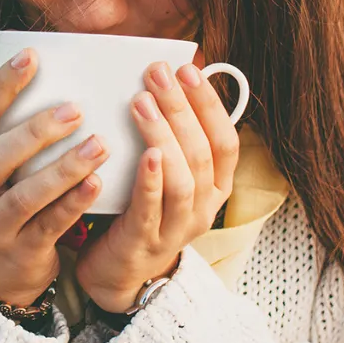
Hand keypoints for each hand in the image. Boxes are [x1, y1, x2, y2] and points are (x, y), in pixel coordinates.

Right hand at [0, 47, 111, 305]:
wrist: (0, 269)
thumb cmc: (8, 196)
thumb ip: (15, 129)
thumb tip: (59, 72)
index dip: (2, 87)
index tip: (32, 56)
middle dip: (36, 131)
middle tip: (75, 109)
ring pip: (24, 195)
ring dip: (63, 169)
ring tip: (98, 145)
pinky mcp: (18, 251)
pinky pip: (48, 225)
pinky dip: (73, 204)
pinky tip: (97, 184)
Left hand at [74, 55, 241, 312]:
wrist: (117, 273)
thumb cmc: (139, 211)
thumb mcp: (165, 175)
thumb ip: (170, 138)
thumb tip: (164, 82)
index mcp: (215, 187)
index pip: (226, 141)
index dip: (209, 104)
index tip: (189, 69)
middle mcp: (204, 208)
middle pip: (201, 152)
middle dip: (181, 108)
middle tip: (158, 73)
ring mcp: (177, 228)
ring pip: (183, 178)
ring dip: (164, 135)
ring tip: (142, 101)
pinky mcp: (146, 242)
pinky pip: (153, 208)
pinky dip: (152, 179)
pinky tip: (146, 154)